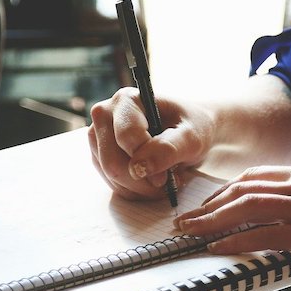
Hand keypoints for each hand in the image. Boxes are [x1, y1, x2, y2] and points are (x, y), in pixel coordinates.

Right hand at [88, 88, 215, 199]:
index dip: (147, 161)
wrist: (189, 131)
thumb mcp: (191, 137)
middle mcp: (105, 114)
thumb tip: (139, 168)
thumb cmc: (192, 127)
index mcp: (127, 100)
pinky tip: (152, 181)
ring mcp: (98, 137)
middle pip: (112, 162)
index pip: (126, 137)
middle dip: (142, 180)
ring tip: (163, 179)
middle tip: (167, 182)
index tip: (167, 175)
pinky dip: (135, 190)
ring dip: (140, 187)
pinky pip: (112, 184)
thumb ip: (168, 149)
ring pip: (111, 176)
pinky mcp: (100, 156)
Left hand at [173, 164, 290, 272]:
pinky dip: (237, 241)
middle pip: (243, 189)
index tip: (206, 205)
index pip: (255, 177)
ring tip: (190, 233)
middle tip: (185, 220)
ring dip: (212, 221)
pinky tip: (218, 249)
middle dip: (208, 206)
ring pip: (247, 208)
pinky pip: (266, 235)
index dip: (224, 192)